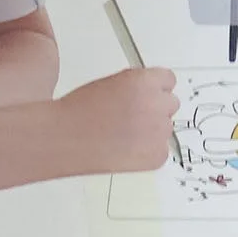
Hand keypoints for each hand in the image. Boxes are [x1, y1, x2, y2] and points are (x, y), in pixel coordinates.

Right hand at [56, 68, 179, 173]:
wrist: (66, 138)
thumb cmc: (81, 110)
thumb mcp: (112, 82)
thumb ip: (137, 83)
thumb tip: (149, 89)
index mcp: (145, 82)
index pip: (169, 80)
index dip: (156, 88)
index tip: (148, 94)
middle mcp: (156, 105)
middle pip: (171, 104)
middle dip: (155, 108)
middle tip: (132, 116)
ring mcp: (158, 132)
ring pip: (166, 128)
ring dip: (152, 130)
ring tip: (123, 134)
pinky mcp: (156, 156)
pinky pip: (162, 150)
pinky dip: (148, 151)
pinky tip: (126, 149)